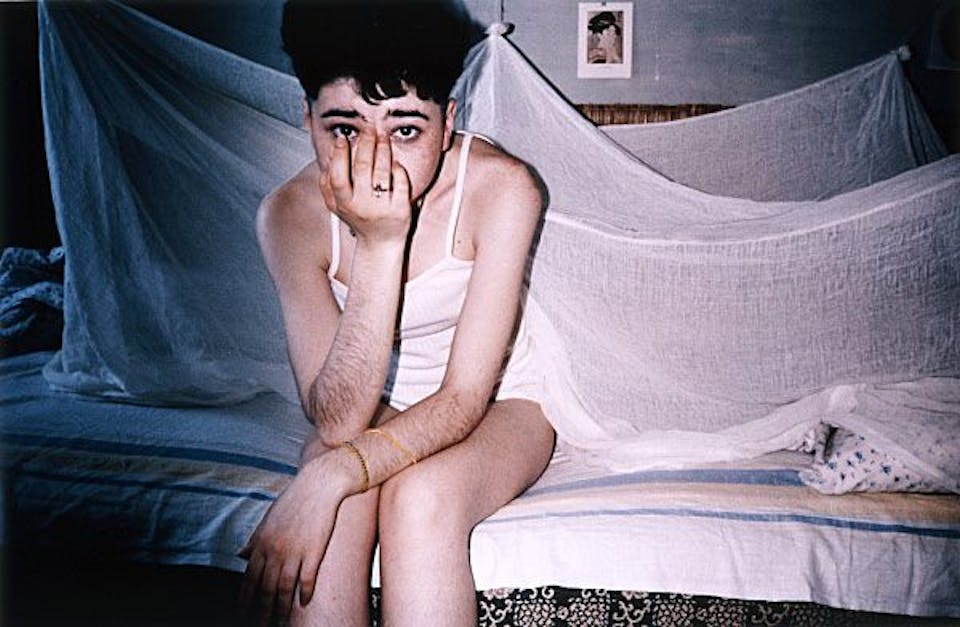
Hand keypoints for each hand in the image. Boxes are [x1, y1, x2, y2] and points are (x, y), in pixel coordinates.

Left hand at [238, 458, 343, 624]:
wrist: (319, 484)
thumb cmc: (293, 500)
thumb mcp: (268, 518)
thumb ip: (254, 539)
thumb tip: (239, 554)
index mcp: (262, 542)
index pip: (250, 578)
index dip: (245, 600)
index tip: (242, 614)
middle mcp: (275, 549)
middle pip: (265, 588)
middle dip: (261, 611)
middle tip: (259, 625)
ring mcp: (295, 550)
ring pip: (284, 587)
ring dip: (281, 608)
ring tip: (279, 622)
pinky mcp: (314, 549)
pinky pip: (307, 577)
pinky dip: (305, 591)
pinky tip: (303, 602)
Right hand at [319, 131, 412, 244]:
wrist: (381, 244)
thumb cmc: (360, 220)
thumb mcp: (337, 206)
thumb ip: (327, 184)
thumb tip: (328, 156)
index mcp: (343, 203)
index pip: (337, 175)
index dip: (339, 154)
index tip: (343, 138)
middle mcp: (361, 206)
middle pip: (361, 167)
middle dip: (365, 143)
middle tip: (369, 130)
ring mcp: (381, 208)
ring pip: (381, 171)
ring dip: (382, 149)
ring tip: (382, 138)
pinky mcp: (401, 210)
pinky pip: (400, 182)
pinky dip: (397, 169)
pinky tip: (394, 161)